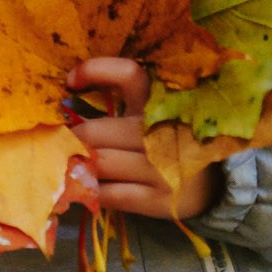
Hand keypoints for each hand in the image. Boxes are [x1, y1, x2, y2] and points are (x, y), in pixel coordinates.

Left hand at [68, 57, 220, 222]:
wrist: (211, 184)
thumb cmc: (170, 141)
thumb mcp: (154, 112)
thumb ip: (122, 99)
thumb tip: (70, 89)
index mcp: (162, 103)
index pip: (129, 75)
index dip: (96, 71)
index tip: (71, 83)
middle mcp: (164, 132)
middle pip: (97, 131)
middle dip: (73, 138)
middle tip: (60, 143)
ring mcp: (164, 168)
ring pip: (100, 163)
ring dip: (80, 165)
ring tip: (72, 165)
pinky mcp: (160, 199)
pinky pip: (111, 195)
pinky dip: (93, 191)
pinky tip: (91, 188)